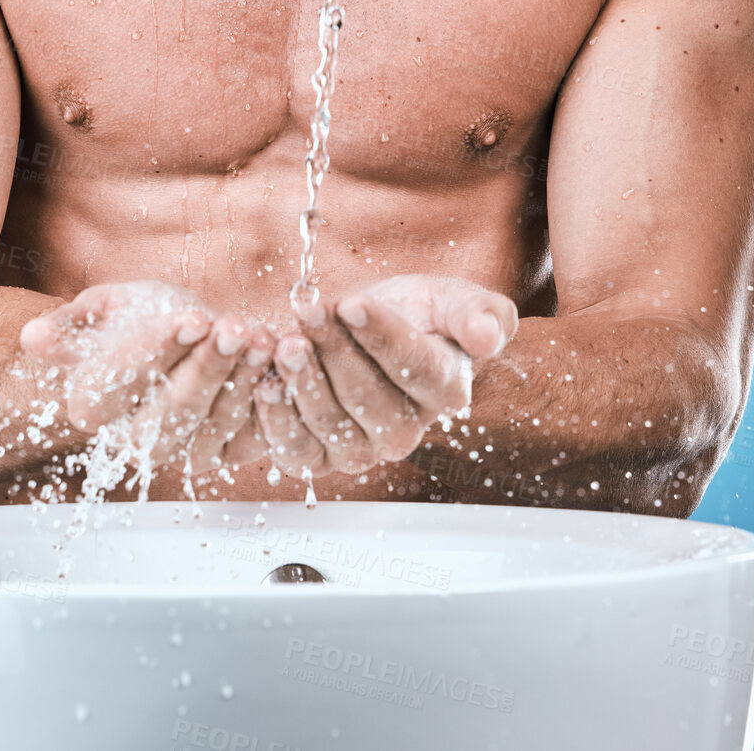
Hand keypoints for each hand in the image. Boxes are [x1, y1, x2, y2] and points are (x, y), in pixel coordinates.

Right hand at [20, 281, 274, 474]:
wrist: (186, 333)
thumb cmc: (141, 317)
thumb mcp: (105, 307)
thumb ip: (74, 324)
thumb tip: (33, 338)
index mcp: (93, 402)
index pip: (120, 383)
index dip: (159, 351)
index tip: (192, 317)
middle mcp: (133, 438)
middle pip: (169, 414)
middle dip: (206, 367)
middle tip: (233, 327)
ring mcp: (180, 449)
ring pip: (210, 427)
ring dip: (239, 380)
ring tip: (259, 337)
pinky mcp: (222, 452)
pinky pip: (246, 437)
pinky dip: (265, 401)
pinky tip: (277, 364)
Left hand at [251, 274, 517, 478]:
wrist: (360, 323)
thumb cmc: (411, 310)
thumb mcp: (448, 297)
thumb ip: (477, 313)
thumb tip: (487, 336)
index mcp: (444, 390)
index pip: (418, 368)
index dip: (384, 337)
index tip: (353, 303)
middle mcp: (405, 431)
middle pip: (368, 397)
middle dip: (334, 349)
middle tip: (308, 309)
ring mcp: (360, 449)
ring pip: (330, 421)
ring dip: (303, 379)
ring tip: (286, 341)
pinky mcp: (317, 456)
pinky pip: (296, 450)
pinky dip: (277, 418)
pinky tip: (266, 382)